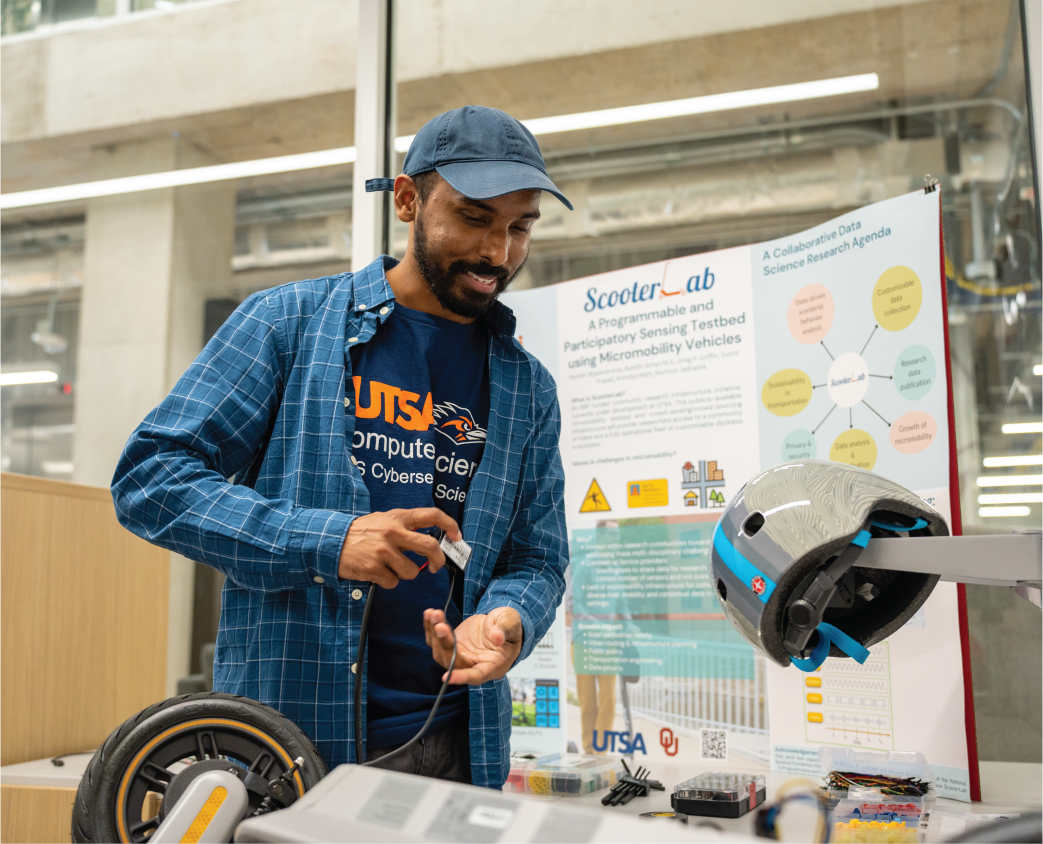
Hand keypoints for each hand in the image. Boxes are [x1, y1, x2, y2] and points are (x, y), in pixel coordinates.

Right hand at [338, 508, 460, 587]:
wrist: (329, 541)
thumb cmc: (359, 532)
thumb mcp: (382, 519)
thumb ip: (404, 526)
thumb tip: (428, 538)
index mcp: (398, 517)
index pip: (431, 515)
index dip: (450, 524)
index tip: (457, 535)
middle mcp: (393, 532)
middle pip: (429, 547)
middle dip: (437, 560)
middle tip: (435, 566)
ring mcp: (383, 551)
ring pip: (411, 572)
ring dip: (405, 574)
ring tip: (390, 567)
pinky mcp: (373, 569)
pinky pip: (393, 583)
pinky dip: (387, 581)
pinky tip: (377, 572)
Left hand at [423, 607, 522, 684]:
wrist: (499, 622)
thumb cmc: (509, 626)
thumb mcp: (512, 624)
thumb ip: (505, 630)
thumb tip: (496, 637)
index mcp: (492, 665)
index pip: (476, 675)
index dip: (462, 677)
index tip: (447, 677)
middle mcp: (473, 664)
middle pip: (453, 661)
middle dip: (444, 644)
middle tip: (440, 625)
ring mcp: (460, 655)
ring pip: (441, 652)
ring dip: (434, 634)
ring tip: (434, 614)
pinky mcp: (451, 644)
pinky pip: (436, 640)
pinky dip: (430, 628)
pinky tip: (429, 614)